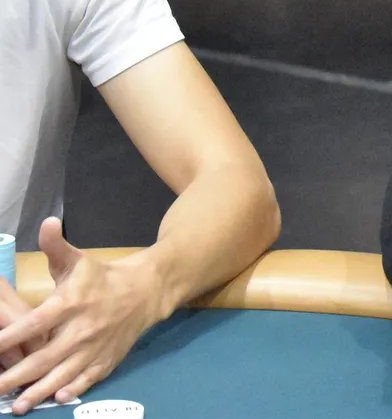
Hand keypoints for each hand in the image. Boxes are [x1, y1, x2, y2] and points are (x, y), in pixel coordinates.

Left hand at [0, 218, 164, 412]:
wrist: (147, 290)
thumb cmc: (102, 277)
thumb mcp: (77, 260)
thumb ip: (56, 246)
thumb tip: (47, 222)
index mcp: (71, 303)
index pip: (34, 324)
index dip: (9, 338)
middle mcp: (82, 329)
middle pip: (44, 358)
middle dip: (16, 377)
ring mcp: (96, 347)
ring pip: (63, 374)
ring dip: (39, 391)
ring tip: (18, 406)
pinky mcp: (107, 359)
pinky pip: (88, 379)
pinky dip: (73, 390)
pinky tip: (57, 399)